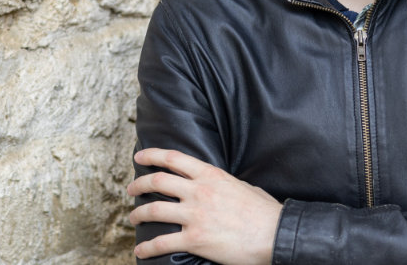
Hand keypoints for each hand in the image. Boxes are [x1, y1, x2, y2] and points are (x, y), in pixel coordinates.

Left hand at [127, 148, 281, 264]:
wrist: (275, 234)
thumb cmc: (264, 212)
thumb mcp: (243, 185)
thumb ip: (224, 183)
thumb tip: (218, 185)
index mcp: (210, 175)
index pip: (173, 158)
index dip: (151, 155)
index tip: (139, 156)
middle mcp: (198, 191)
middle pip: (157, 181)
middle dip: (138, 184)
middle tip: (131, 189)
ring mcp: (195, 215)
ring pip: (154, 210)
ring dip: (138, 214)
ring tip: (133, 218)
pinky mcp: (195, 239)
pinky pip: (163, 242)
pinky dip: (148, 248)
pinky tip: (141, 251)